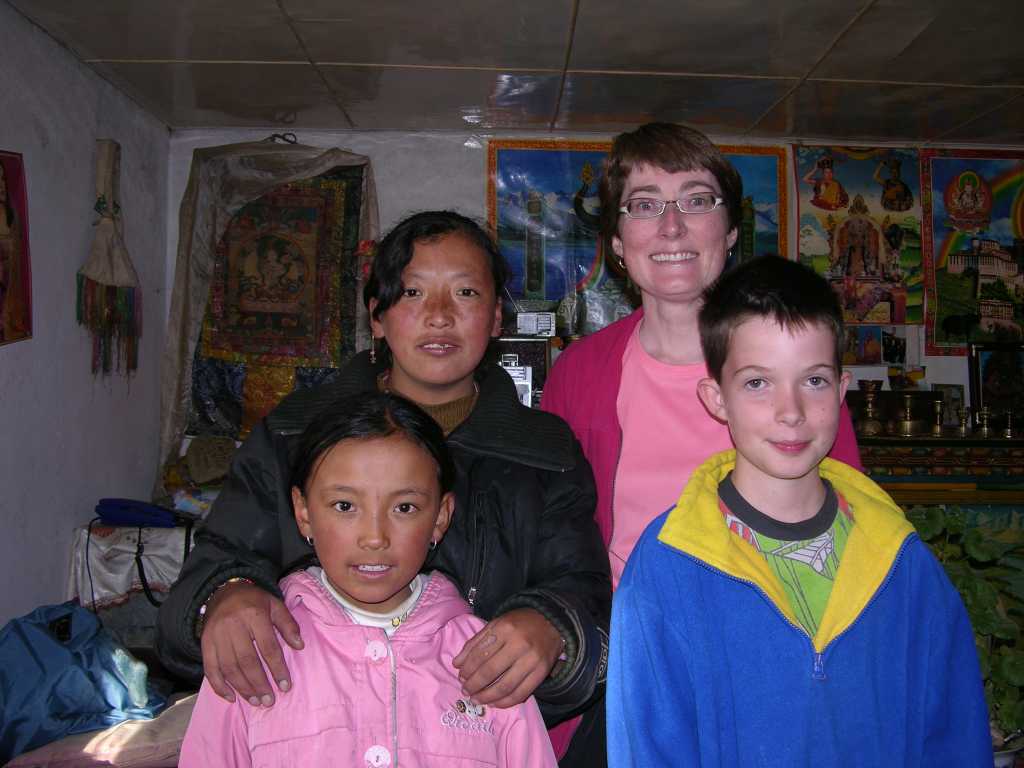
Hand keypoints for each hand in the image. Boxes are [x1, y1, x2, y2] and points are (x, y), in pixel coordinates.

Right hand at [200, 582, 302, 706]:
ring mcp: (216, 636)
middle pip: (247, 661)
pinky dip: (219, 686)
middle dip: (259, 684)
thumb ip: (288, 624)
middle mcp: (233, 626)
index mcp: (254, 615)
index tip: (285, 686)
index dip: (277, 669)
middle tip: (270, 700)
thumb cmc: (254, 601)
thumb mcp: (275, 605)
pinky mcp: (205, 643)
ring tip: (256, 701)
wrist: (223, 591)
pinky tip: (231, 697)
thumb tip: (300, 646)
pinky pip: (210, 669)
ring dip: (243, 688)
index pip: (268, 647)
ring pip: (229, 668)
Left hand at [452, 607, 562, 708]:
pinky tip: (495, 703)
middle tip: (465, 691)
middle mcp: (519, 644)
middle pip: (491, 671)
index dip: (468, 669)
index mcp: (505, 629)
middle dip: (474, 684)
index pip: (480, 654)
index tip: (461, 676)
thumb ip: (475, 643)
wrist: (552, 622)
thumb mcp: (495, 624)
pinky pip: (521, 693)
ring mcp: (532, 660)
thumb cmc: (519, 623)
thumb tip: (456, 664)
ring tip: (476, 699)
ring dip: (487, 696)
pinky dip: (506, 702)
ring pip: (505, 686)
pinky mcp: (542, 673)